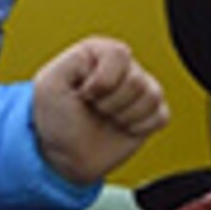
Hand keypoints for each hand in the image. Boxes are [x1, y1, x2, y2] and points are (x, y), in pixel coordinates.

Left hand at [30, 37, 169, 186]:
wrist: (60, 155)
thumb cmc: (54, 118)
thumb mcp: (49, 84)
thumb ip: (73, 62)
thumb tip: (107, 73)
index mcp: (102, 54)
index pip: (120, 55)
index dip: (101, 81)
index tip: (82, 95)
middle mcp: (125, 68)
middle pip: (136, 81)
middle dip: (109, 103)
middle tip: (93, 110)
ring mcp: (140, 91)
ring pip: (151, 97)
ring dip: (123, 117)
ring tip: (105, 120)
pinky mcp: (151, 113)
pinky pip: (161, 116)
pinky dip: (140, 128)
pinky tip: (122, 128)